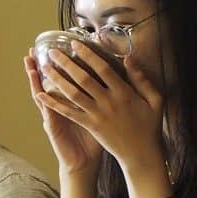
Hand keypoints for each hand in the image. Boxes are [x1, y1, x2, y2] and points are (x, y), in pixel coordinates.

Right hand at [24, 52, 102, 176]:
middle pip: (49, 80)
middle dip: (42, 64)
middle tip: (35, 48)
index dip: (61, 62)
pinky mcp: (54, 127)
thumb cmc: (94, 139)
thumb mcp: (101, 115)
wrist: (83, 162)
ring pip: (43, 92)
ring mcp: (54, 115)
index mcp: (74, 101)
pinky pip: (48, 112)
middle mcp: (61, 105)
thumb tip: (116, 79)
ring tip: (30, 63)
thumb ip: (106, 97)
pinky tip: (38, 91)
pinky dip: (43, 102)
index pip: (66, 77)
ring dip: (35, 78)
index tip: (57, 45)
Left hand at [35, 41, 164, 175]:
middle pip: (83, 79)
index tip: (75, 44)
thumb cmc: (149, 125)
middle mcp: (108, 102)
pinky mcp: (89, 126)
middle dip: (66, 64)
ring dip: (57, 80)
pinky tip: (41, 96)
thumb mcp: (155, 99)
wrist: (141, 153)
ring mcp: (96, 115)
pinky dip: (54, 104)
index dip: (88, 55)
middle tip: (52, 52)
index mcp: (124, 93)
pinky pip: (69, 113)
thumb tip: (129, 58)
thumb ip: (141, 79)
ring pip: (73, 94)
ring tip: (45, 68)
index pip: (103, 69)